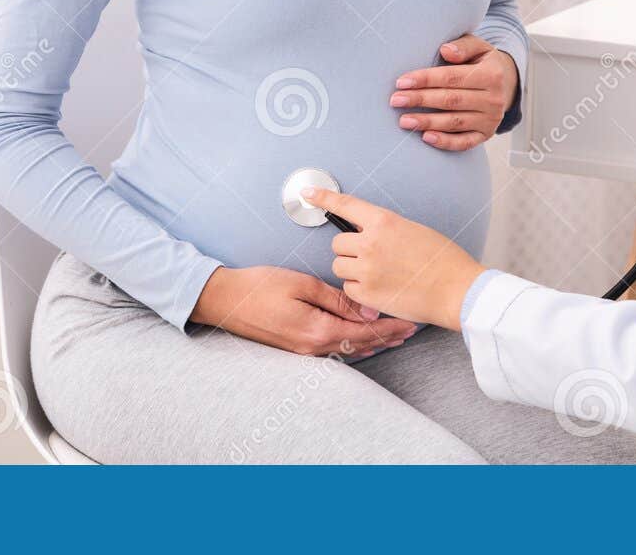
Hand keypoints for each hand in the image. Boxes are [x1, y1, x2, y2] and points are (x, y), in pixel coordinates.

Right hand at [188, 265, 417, 358]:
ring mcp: (304, 349)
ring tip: (394, 335)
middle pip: (360, 344)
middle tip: (410, 329)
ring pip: (348, 349)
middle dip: (387, 337)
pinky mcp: (297, 346)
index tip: (409, 323)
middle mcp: (313, 346)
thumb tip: (367, 308)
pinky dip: (354, 343)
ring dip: (372, 342)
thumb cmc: (260, 286)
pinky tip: (362, 338)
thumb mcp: (302, 284)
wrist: (225, 301)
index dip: (389, 327)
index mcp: (317, 330)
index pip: (364, 332)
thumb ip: (337, 299)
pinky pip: (334, 348)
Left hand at [298, 185, 484, 329]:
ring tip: (378, 275)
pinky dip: (359, 290)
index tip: (308, 194)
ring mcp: (366, 269)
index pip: (345, 205)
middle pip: (337, 243)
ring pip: (339, 266)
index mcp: (384, 221)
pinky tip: (381, 289)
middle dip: (349, 250)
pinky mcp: (367, 293)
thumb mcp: (413, 230)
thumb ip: (385, 229)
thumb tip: (366, 233)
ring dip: (352, 270)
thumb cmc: (442, 259)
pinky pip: (348, 288)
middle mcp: (370, 243)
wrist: (456, 289)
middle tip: (370, 257)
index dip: (323, 198)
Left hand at [390, 32, 519, 150]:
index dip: (425, 79)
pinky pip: (464, 142)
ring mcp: (491, 120)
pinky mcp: (486, 135)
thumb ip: (463, 46)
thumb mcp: (478, 47)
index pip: (452, 77)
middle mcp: (493, 99)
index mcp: (491, 75)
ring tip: (404, 120)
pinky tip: (426, 137)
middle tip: (395, 100)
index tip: (402, 82)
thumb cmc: (483, 62)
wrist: (506, 84)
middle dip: (421, 100)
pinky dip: (445, 142)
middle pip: (451, 100)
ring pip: (454, 122)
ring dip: (427, 122)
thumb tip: (445, 51)